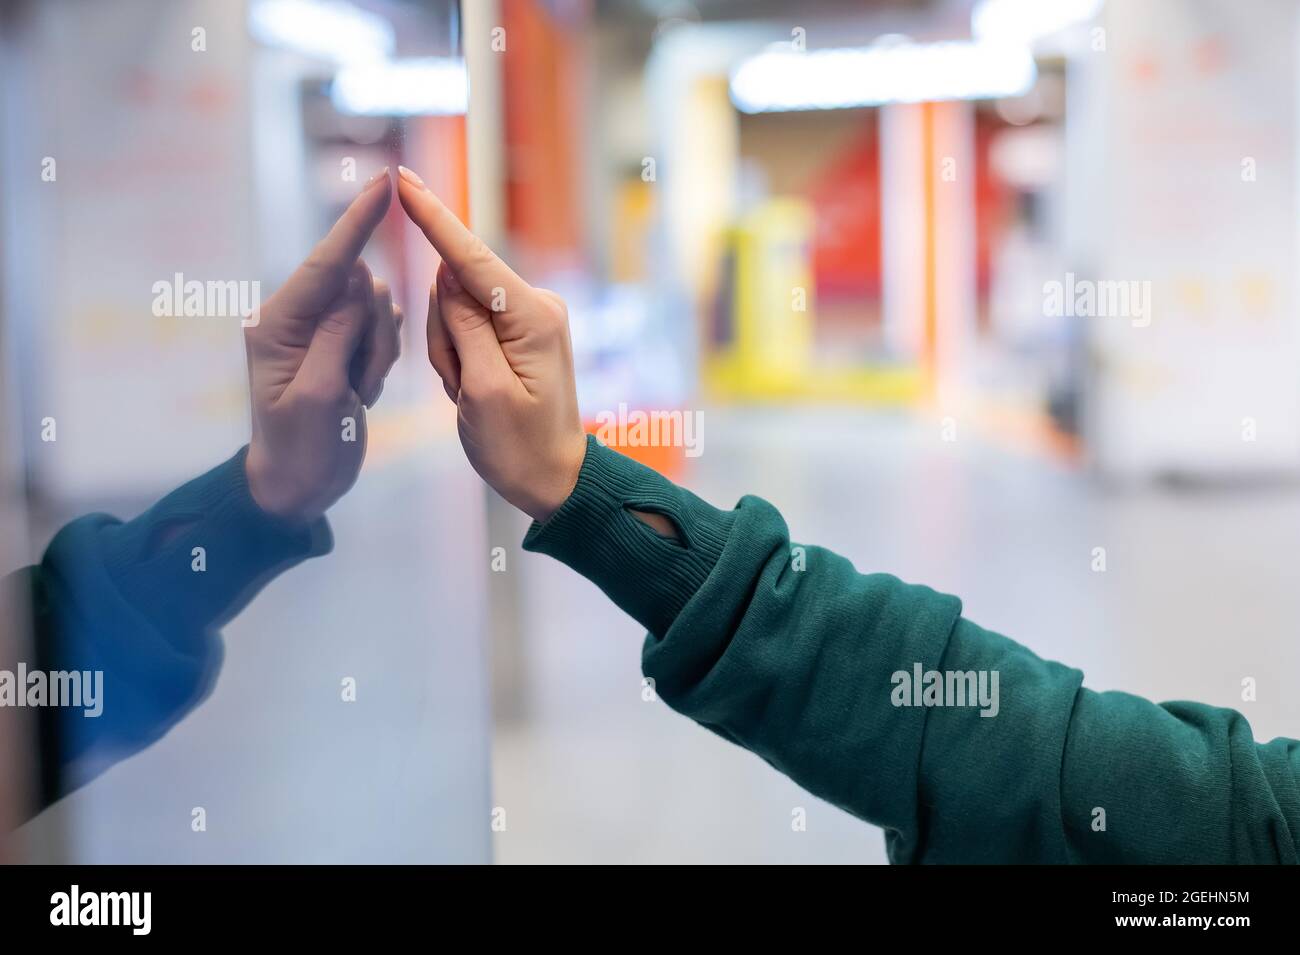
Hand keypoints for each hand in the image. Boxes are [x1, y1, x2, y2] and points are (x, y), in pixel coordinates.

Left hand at [244, 170, 401, 522]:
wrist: (297, 487)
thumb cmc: (302, 448)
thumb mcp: (320, 396)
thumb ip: (339, 334)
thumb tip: (359, 281)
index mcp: (278, 324)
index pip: (326, 264)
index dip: (357, 222)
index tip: (385, 181)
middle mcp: (296, 318)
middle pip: (359, 291)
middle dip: (372, 335)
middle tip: (357, 388)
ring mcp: (320, 331)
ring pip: (376, 312)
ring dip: (377, 355)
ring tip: (355, 396)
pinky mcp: (340, 345)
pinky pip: (380, 333)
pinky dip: (379, 361)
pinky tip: (359, 390)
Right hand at [396, 165, 585, 521]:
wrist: (555, 480)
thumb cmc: (519, 448)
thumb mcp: (482, 392)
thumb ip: (463, 327)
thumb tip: (448, 274)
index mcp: (531, 317)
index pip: (470, 258)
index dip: (432, 218)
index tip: (402, 180)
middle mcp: (535, 305)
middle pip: (454, 290)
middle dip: (442, 338)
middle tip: (462, 389)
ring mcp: (527, 316)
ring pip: (454, 310)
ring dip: (449, 354)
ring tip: (471, 395)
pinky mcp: (517, 330)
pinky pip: (465, 328)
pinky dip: (458, 359)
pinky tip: (474, 390)